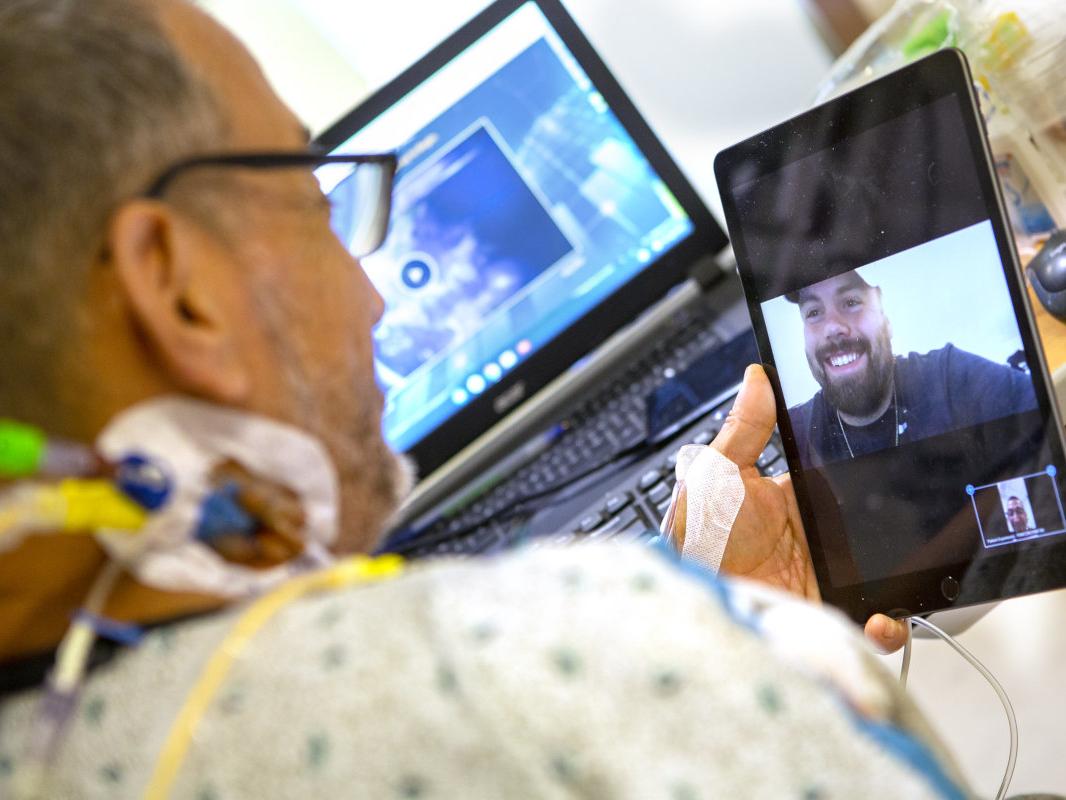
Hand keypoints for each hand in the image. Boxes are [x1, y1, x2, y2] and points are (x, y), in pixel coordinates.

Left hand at [674, 364, 909, 652]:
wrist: (695, 596)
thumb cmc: (697, 539)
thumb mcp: (717, 475)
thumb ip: (745, 429)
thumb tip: (757, 376)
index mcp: (793, 501)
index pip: (844, 480)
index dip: (870, 474)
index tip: (897, 461)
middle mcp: (815, 539)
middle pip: (874, 527)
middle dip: (901, 527)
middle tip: (921, 521)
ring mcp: (825, 577)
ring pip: (884, 575)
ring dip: (902, 576)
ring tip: (913, 574)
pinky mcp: (828, 614)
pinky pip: (872, 622)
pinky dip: (887, 624)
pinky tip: (881, 617)